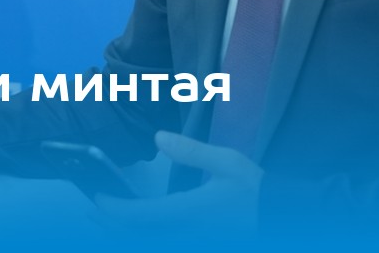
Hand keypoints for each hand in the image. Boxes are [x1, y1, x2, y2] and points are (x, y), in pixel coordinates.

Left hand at [95, 131, 262, 234]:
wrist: (285, 219)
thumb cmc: (258, 192)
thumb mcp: (229, 163)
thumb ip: (192, 152)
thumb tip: (158, 137)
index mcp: (191, 213)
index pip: (140, 216)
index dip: (113, 209)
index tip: (97, 198)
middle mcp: (188, 234)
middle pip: (138, 236)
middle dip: (111, 226)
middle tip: (93, 212)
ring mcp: (195, 242)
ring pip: (150, 242)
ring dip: (126, 234)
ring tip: (107, 222)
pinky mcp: (201, 243)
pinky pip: (165, 242)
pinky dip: (145, 236)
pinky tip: (140, 229)